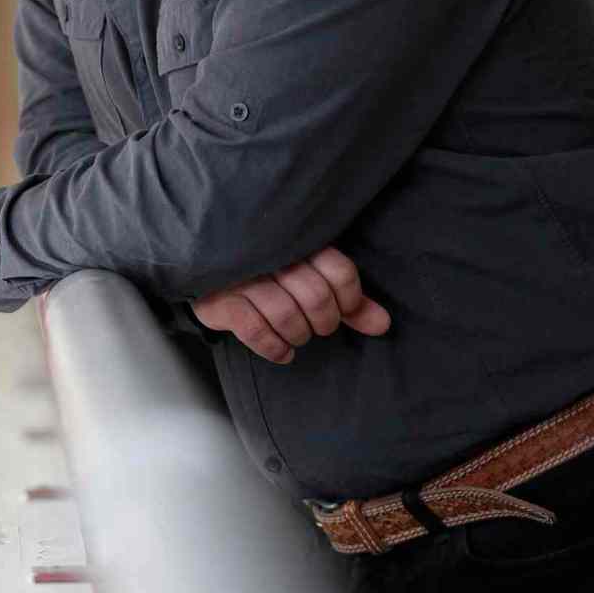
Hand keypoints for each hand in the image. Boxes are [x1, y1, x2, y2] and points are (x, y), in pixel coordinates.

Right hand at [190, 246, 389, 364]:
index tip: (344, 309)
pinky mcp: (220, 301)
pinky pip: (255, 331)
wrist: (211, 270)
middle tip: (319, 326)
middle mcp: (270, 255)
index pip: (339, 272)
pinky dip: (275, 347)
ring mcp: (242, 278)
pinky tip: (283, 351)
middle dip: (324, 322)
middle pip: (316, 298)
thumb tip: (383, 325)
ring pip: (286, 316)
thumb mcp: (313, 278)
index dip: (350, 300)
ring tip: (298, 336)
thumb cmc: (270, 274)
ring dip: (299, 336)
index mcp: (298, 241)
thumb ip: (347, 301)